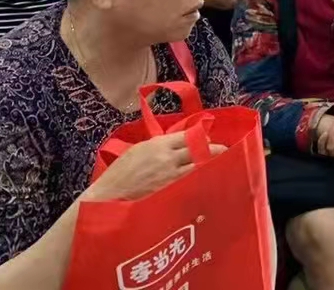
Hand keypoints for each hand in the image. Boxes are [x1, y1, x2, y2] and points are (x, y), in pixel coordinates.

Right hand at [86, 133, 224, 201]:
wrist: (107, 197)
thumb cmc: (119, 173)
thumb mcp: (138, 150)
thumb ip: (159, 145)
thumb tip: (179, 143)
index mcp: (158, 144)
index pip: (189, 136)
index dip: (202, 137)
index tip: (209, 139)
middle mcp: (168, 158)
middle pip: (200, 150)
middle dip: (215, 150)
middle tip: (226, 151)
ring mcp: (170, 177)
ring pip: (199, 168)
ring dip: (212, 166)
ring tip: (223, 166)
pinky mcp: (170, 193)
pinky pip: (191, 184)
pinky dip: (201, 181)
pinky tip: (208, 182)